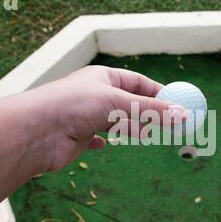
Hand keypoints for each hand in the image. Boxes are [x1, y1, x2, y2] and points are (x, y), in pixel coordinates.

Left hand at [31, 65, 185, 170]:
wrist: (37, 131)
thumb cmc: (75, 105)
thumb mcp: (119, 102)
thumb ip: (151, 110)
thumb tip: (183, 115)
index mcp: (104, 77)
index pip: (138, 82)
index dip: (158, 92)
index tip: (177, 103)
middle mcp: (96, 95)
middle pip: (130, 103)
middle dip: (149, 113)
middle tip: (170, 125)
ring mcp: (87, 116)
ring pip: (117, 123)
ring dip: (133, 129)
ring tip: (148, 136)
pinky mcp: (79, 137)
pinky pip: (98, 138)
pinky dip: (106, 141)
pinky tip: (107, 144)